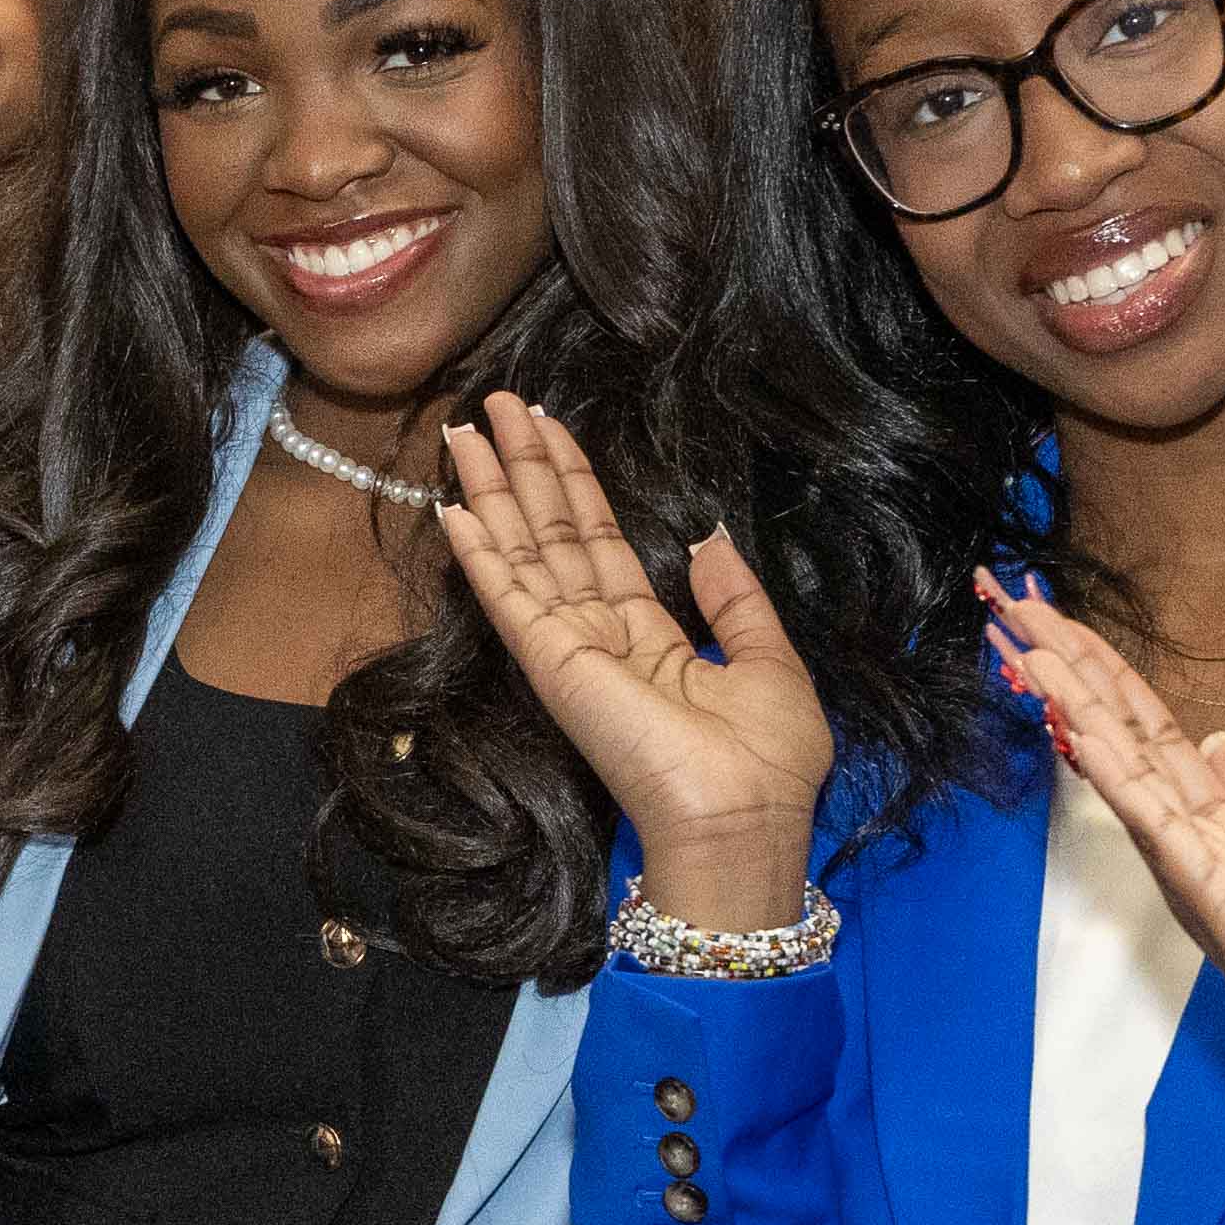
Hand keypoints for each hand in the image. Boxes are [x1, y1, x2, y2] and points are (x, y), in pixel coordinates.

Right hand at [439, 391, 827, 931]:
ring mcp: (570, 650)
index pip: (599, 547)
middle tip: (496, 405)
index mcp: (652, 641)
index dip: (574, 484)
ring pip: (524, 553)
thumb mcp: (770, 661)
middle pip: (552, 537)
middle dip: (524, 468)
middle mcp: (601, 638)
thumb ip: (736, 599)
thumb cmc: (766, 759)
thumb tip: (706, 537)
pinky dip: (480, 554)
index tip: (549, 430)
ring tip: (464, 430)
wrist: (743, 819)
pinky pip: (510, 597)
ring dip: (493, 490)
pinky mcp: (553, 664)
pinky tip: (454, 509)